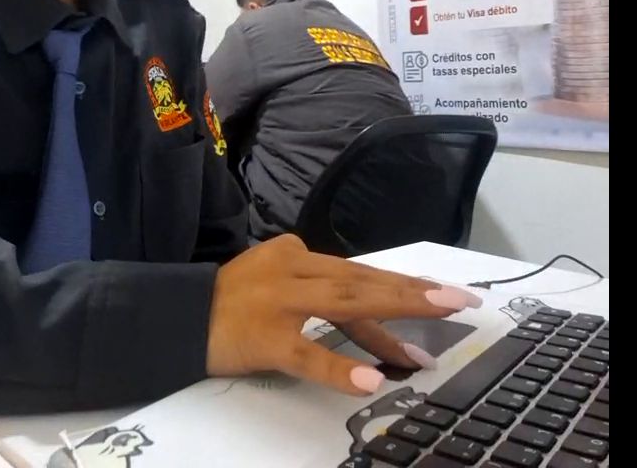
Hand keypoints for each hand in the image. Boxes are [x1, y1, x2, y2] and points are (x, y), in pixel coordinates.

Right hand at [206, 234, 480, 394]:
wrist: (176, 315)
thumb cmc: (232, 303)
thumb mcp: (280, 287)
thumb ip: (322, 298)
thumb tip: (380, 329)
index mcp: (298, 256)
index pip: (360, 275)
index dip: (405, 288)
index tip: (448, 298)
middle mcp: (293, 269)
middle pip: (363, 282)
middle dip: (414, 293)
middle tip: (461, 302)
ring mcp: (279, 301)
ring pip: (344, 306)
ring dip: (391, 319)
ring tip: (428, 343)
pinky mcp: (265, 337)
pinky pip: (307, 353)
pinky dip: (340, 366)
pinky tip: (370, 381)